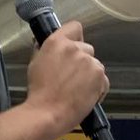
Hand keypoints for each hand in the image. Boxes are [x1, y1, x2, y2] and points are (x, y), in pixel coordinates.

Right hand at [26, 20, 108, 135]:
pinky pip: (103, 80)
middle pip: (86, 48)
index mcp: (57, 42)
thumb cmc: (40, 93)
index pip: (75, 27)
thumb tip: (50, 46)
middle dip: (82, 61)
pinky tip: (84, 96)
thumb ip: (46, 50)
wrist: (48, 113)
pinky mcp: (100, 76)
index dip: (76, 37)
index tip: (74, 46)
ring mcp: (89, 62)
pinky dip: (98, 88)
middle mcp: (75, 48)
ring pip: (95, 65)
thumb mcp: (35, 64)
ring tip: (77, 89)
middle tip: (71, 76)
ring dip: (90, 75)